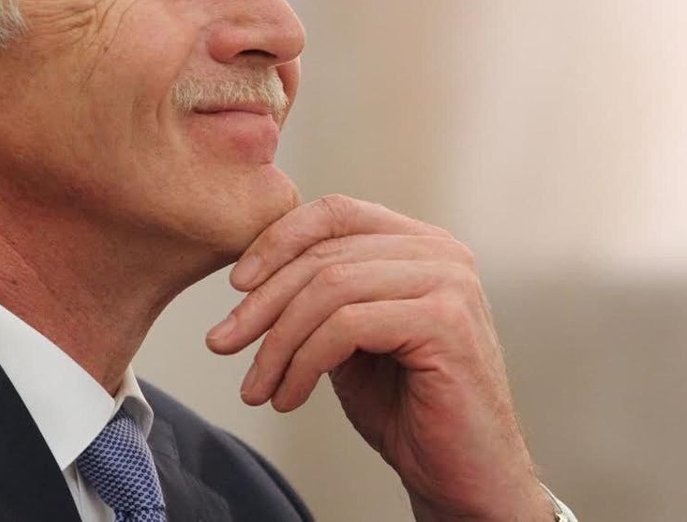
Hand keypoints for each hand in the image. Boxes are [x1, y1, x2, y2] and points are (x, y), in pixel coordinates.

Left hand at [205, 195, 553, 520]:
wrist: (463, 474)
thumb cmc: (406, 406)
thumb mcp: (349, 337)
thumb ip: (319, 294)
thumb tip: (250, 275)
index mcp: (419, 243)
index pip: (335, 213)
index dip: (277, 241)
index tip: (235, 285)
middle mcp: (440, 252)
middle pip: (325, 255)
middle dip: (262, 303)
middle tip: (223, 343)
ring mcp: (448, 283)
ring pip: (329, 288)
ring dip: (278, 342)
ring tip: (257, 387)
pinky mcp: (445, 321)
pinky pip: (346, 325)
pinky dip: (304, 362)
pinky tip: (290, 396)